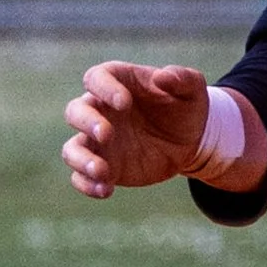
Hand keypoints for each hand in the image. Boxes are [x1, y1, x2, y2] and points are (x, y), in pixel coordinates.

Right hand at [62, 61, 208, 199]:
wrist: (190, 142)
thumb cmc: (186, 107)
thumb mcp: (193, 88)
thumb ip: (182, 78)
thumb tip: (163, 76)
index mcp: (118, 84)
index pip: (96, 78)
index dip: (104, 88)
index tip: (124, 103)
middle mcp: (101, 111)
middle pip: (75, 111)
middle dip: (86, 122)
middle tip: (107, 134)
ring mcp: (99, 142)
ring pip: (72, 149)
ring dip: (81, 159)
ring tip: (102, 171)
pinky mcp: (104, 167)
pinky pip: (82, 177)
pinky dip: (87, 184)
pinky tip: (106, 190)